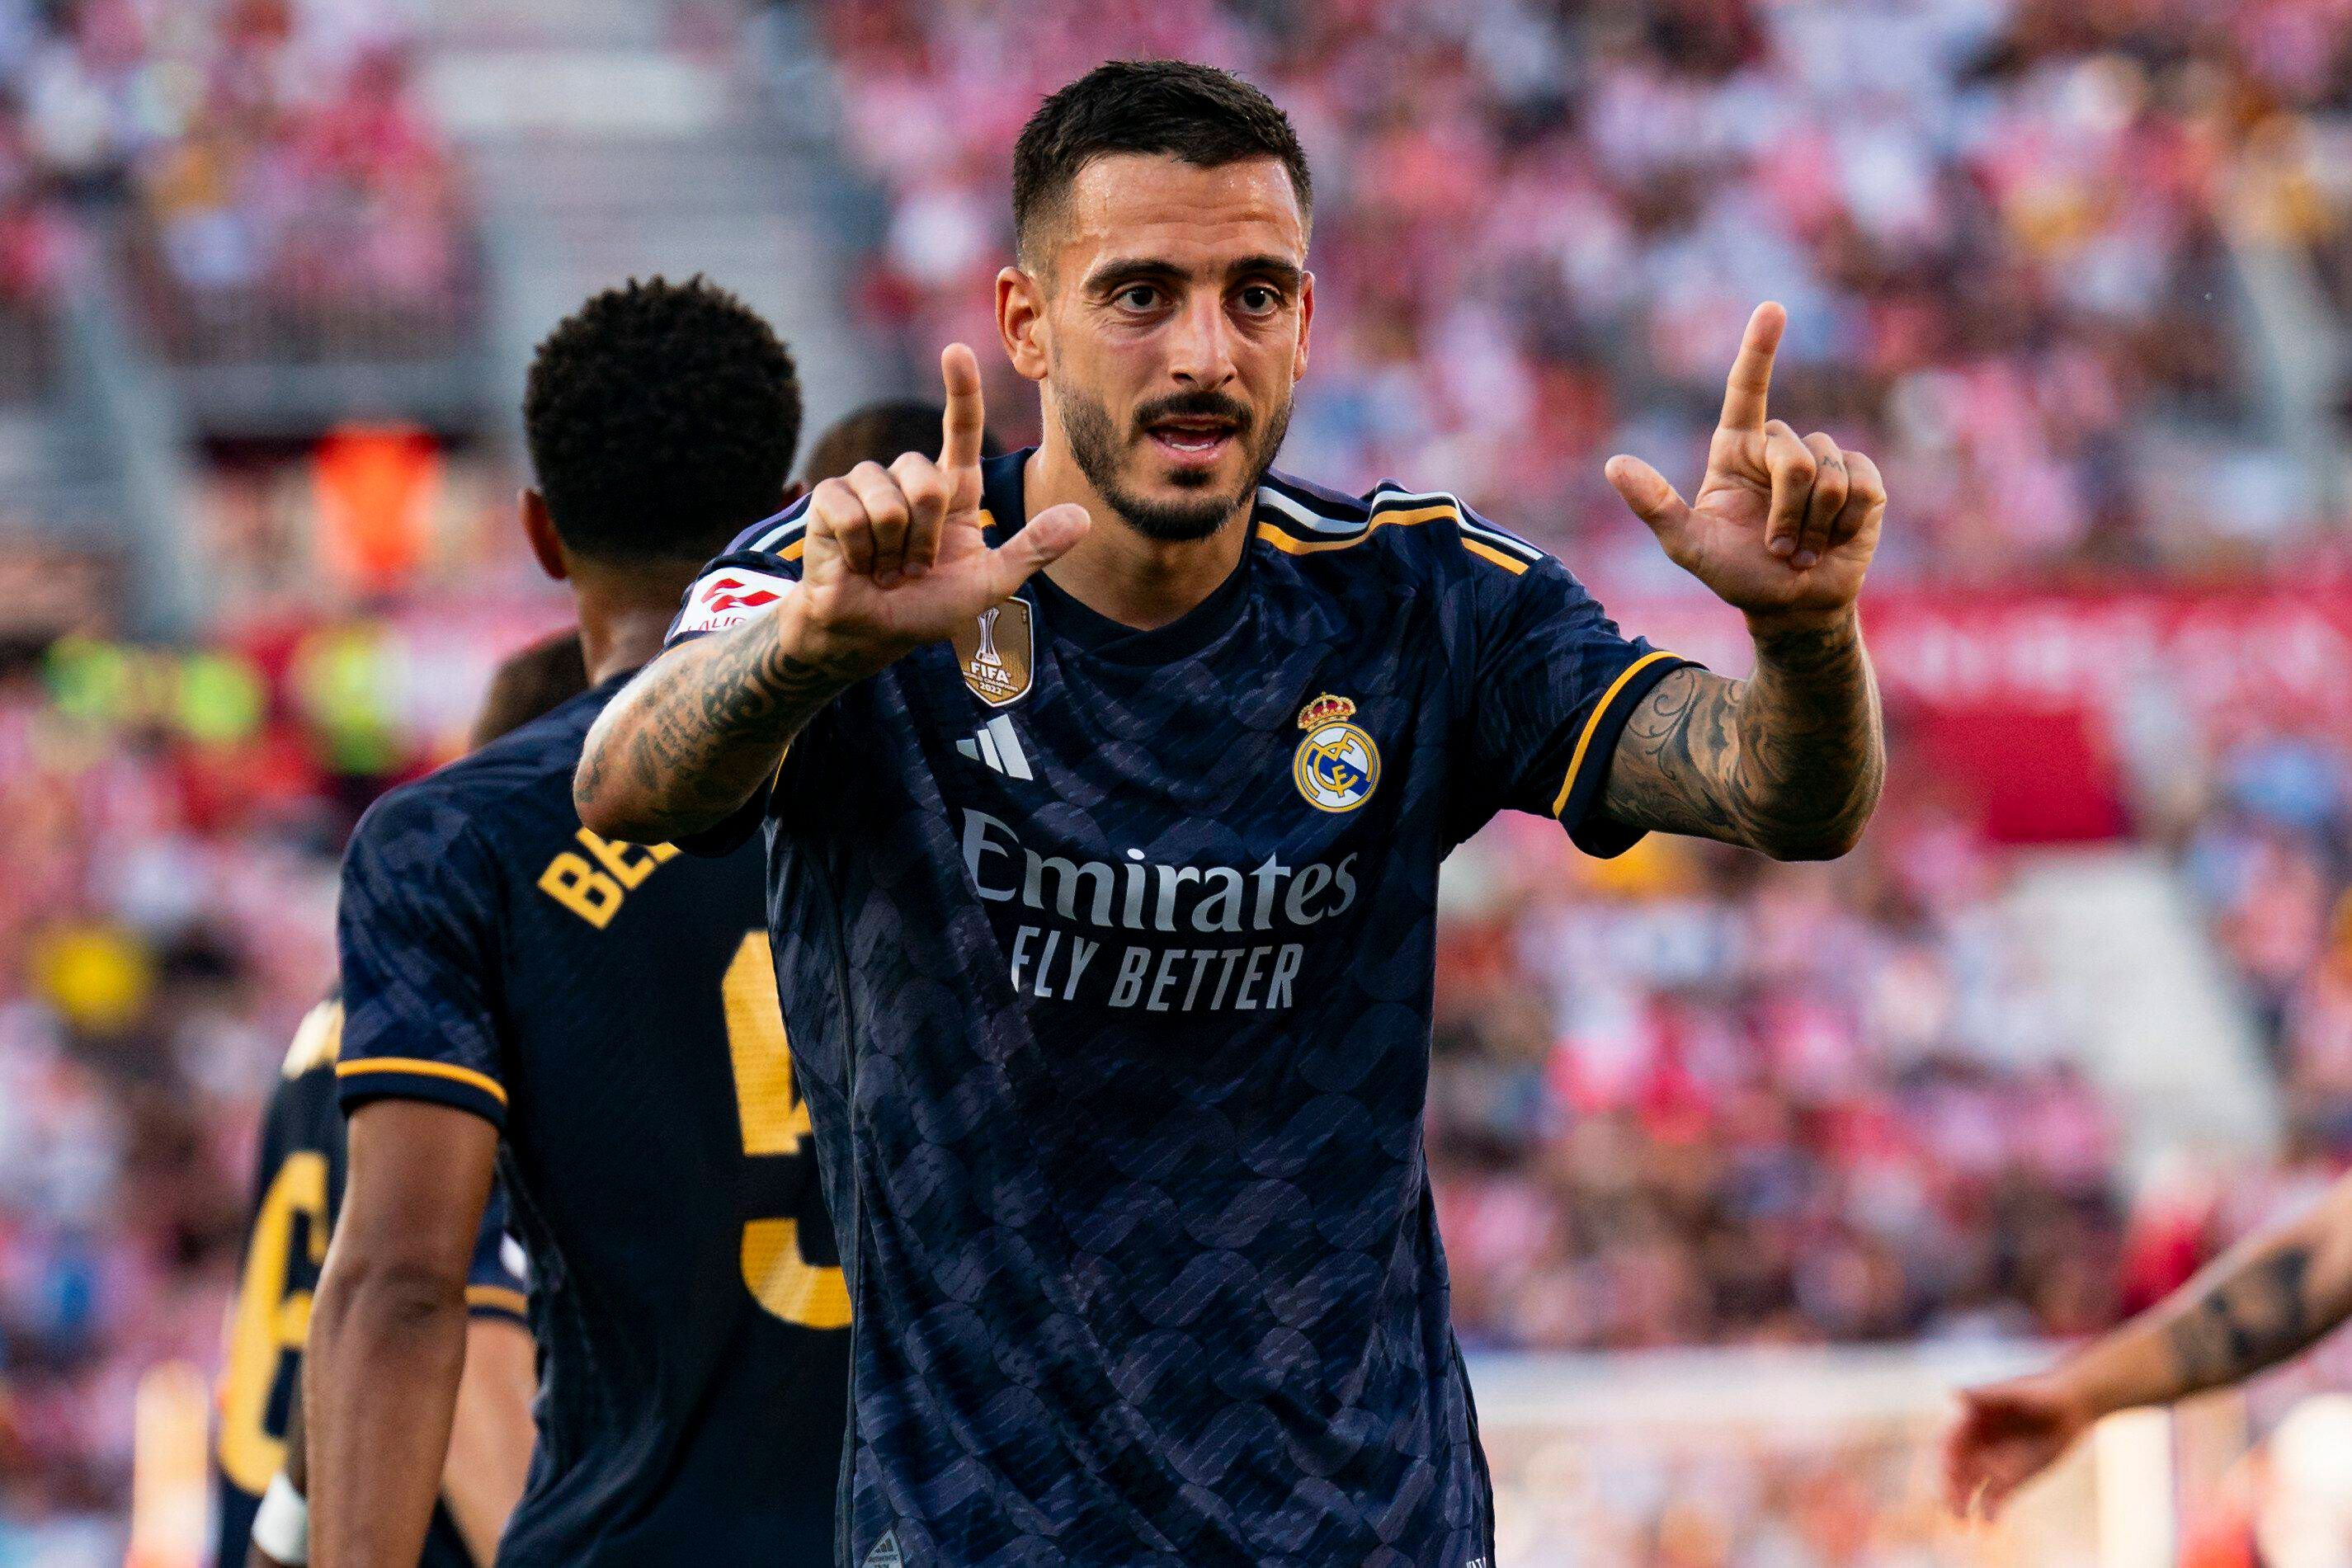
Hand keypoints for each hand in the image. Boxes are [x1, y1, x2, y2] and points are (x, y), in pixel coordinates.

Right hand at [795, 343, 1088, 671]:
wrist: (870, 633)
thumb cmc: (929, 607)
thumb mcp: (990, 584)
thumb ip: (1033, 550)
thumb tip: (1083, 518)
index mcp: (953, 489)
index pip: (960, 429)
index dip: (961, 391)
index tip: (957, 351)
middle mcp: (909, 477)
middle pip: (927, 481)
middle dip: (926, 537)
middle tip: (915, 568)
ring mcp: (867, 484)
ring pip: (890, 500)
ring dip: (893, 549)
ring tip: (885, 568)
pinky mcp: (830, 499)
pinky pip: (850, 513)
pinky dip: (860, 551)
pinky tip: (857, 564)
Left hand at [1605, 303, 1884, 624]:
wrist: (1790, 607)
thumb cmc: (1735, 574)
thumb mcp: (1688, 545)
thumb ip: (1655, 506)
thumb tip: (1614, 464)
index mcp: (1736, 450)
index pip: (1746, 391)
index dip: (1759, 349)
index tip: (1771, 308)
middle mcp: (1780, 448)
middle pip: (1794, 456)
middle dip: (1786, 512)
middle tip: (1777, 548)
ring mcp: (1826, 462)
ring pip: (1828, 476)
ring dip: (1813, 525)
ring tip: (1802, 549)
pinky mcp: (1864, 483)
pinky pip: (1861, 487)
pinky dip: (1846, 524)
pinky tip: (1836, 541)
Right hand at [1942, 1372, 2094, 1520]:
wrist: (2072, 1405)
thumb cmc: (2043, 1389)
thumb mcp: (2017, 1390)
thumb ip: (1987, 1394)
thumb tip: (1954, 1393)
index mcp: (1969, 1421)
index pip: (1946, 1445)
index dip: (1940, 1462)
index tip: (1947, 1477)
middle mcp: (1976, 1445)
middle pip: (1954, 1472)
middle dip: (1949, 1491)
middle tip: (1952, 1510)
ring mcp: (1992, 1463)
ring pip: (1969, 1488)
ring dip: (1962, 1505)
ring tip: (1961, 1524)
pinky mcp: (2011, 1479)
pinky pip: (1995, 1498)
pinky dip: (1990, 1512)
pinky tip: (1990, 1525)